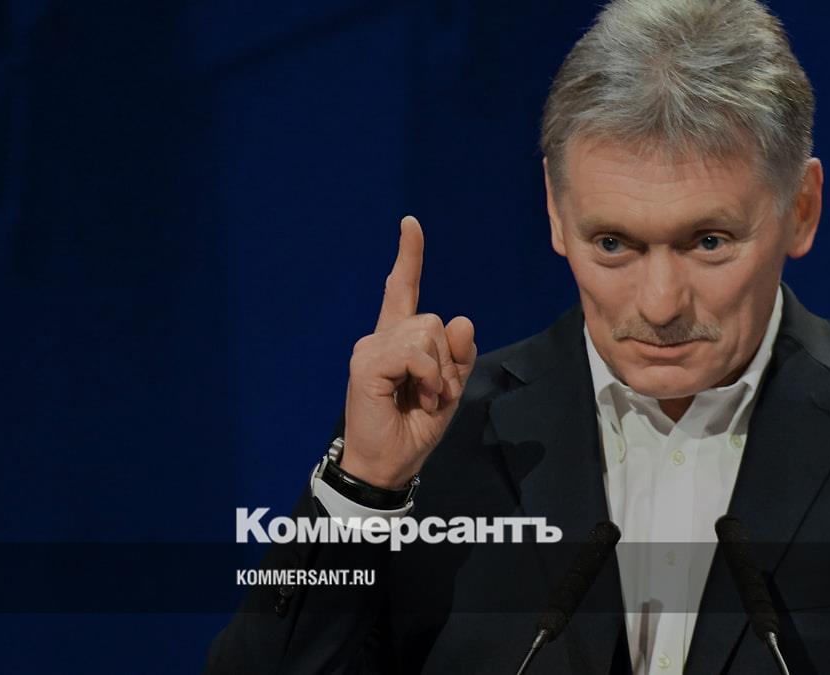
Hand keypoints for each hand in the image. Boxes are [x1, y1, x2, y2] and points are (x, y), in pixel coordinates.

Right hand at [341, 216, 476, 488]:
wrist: (389, 465)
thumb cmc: (414, 428)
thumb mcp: (449, 390)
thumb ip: (458, 357)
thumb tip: (462, 321)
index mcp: (398, 341)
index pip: (401, 289)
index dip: (408, 256)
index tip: (410, 224)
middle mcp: (380, 338)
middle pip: (433, 320)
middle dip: (448, 360)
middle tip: (435, 394)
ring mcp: (370, 350)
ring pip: (427, 334)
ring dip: (439, 373)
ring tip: (424, 399)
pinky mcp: (366, 365)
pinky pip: (416, 354)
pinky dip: (429, 378)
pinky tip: (419, 398)